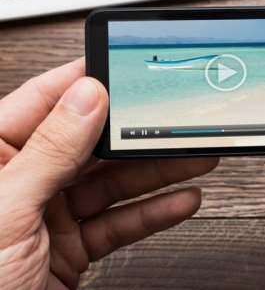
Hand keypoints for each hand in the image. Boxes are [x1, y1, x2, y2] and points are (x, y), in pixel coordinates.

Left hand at [0, 59, 218, 289]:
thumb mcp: (8, 210)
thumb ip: (51, 151)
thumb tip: (87, 96)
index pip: (43, 102)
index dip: (86, 82)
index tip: (125, 68)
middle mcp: (23, 181)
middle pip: (91, 145)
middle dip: (139, 135)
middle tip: (176, 122)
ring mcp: (49, 215)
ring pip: (113, 183)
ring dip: (158, 173)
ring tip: (196, 158)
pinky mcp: (72, 247)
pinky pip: (119, 222)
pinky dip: (153, 213)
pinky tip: (182, 200)